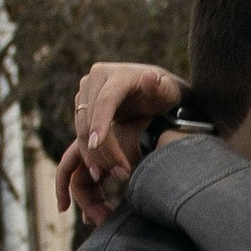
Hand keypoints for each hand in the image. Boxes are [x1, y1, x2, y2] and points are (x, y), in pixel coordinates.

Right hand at [54, 57, 187, 229]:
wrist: (154, 92)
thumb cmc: (166, 94)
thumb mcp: (169, 91)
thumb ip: (161, 87)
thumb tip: (150, 78)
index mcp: (118, 74)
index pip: (105, 101)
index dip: (99, 122)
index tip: (95, 144)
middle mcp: (96, 78)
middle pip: (90, 118)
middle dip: (102, 149)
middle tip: (122, 174)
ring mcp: (86, 92)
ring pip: (81, 129)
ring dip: (94, 155)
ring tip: (113, 176)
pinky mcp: (82, 106)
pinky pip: (80, 133)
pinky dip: (89, 153)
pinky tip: (100, 172)